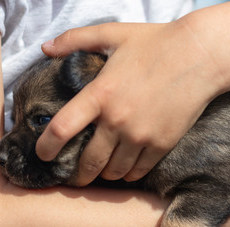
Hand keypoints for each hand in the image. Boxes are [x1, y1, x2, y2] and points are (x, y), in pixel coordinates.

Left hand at [35, 13, 227, 185]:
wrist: (200, 54)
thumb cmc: (154, 43)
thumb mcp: (112, 33)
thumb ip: (75, 39)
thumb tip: (45, 47)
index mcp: (99, 94)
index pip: (62, 128)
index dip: (46, 146)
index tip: (42, 155)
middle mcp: (117, 120)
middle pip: (89, 161)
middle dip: (79, 175)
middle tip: (76, 176)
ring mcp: (140, 135)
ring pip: (114, 171)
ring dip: (104, 173)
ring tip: (102, 169)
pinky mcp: (162, 143)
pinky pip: (139, 170)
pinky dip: (129, 173)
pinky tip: (126, 167)